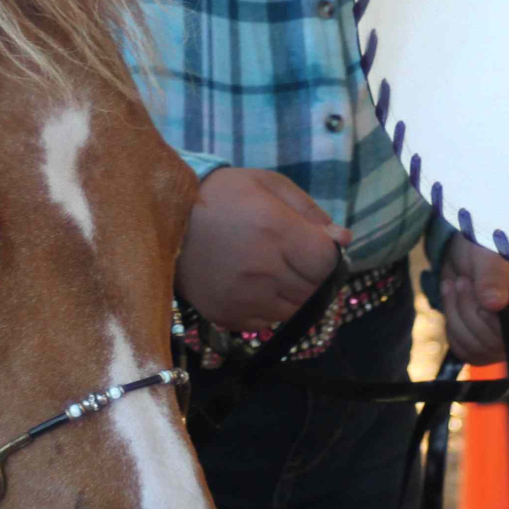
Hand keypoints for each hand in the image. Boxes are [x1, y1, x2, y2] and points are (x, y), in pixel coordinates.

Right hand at [175, 167, 348, 331]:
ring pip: (294, 311)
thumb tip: (342, 241)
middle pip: (314, 290)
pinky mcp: (226, 316)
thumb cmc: (223, 195)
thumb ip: (310, 213)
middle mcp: (262, 271)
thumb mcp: (269, 185)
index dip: (329, 256)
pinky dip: (269, 308)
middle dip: (313, 275)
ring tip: (274, 270)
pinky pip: (267, 323)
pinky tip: (254, 285)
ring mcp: (243, 298)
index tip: (316, 246)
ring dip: (294, 294)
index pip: (327, 263)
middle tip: (293, 256)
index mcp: (275, 232)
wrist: (165, 218)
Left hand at [437, 237, 508, 364]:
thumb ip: (493, 275)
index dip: (503, 324)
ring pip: (479, 351)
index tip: (484, 300)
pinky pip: (466, 351)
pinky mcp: (487, 341)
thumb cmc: (492, 238)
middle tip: (462, 281)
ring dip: (457, 317)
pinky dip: (452, 327)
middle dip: (471, 313)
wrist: (471, 243)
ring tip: (455, 285)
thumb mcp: (493, 251)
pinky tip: (452, 299)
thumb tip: (493, 305)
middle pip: (501, 345)